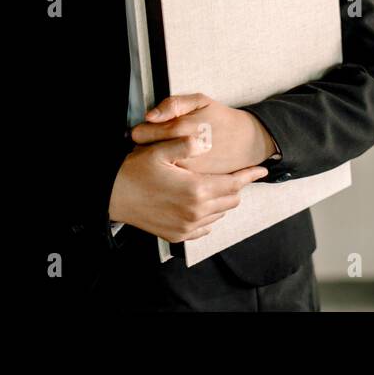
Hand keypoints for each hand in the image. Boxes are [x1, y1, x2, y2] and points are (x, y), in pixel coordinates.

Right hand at [106, 135, 269, 242]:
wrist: (112, 197)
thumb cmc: (134, 172)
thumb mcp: (159, 150)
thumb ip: (186, 143)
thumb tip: (206, 139)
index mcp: (196, 189)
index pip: (234, 183)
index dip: (249, 175)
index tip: (261, 169)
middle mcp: (196, 212)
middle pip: (230, 200)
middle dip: (237, 186)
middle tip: (237, 173)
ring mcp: (187, 226)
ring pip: (219, 214)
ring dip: (223, 200)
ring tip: (218, 185)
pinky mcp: (178, 235)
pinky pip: (205, 228)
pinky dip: (209, 216)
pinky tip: (202, 204)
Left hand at [132, 93, 275, 174]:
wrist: (247, 141)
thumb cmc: (221, 119)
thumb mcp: (200, 101)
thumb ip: (173, 104)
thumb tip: (150, 116)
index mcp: (181, 128)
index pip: (142, 133)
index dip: (143, 131)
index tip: (146, 130)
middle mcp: (182, 152)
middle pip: (146, 152)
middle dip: (148, 147)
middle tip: (157, 142)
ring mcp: (188, 170)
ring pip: (157, 167)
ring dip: (158, 161)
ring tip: (167, 153)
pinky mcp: (195, 182)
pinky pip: (172, 178)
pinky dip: (171, 172)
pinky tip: (178, 164)